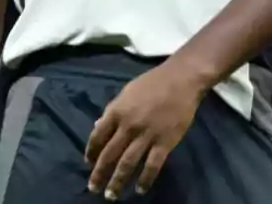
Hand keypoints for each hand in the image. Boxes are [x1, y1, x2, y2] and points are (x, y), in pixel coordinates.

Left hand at [85, 62, 203, 199]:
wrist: (182, 79)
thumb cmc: (153, 82)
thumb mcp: (127, 91)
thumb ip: (112, 109)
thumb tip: (97, 125)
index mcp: (117, 111)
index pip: (97, 137)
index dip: (91, 152)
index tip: (89, 163)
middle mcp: (128, 126)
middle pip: (109, 155)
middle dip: (99, 174)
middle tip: (94, 188)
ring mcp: (147, 135)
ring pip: (127, 163)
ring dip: (117, 181)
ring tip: (111, 195)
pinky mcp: (165, 141)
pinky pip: (152, 165)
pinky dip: (145, 179)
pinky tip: (140, 189)